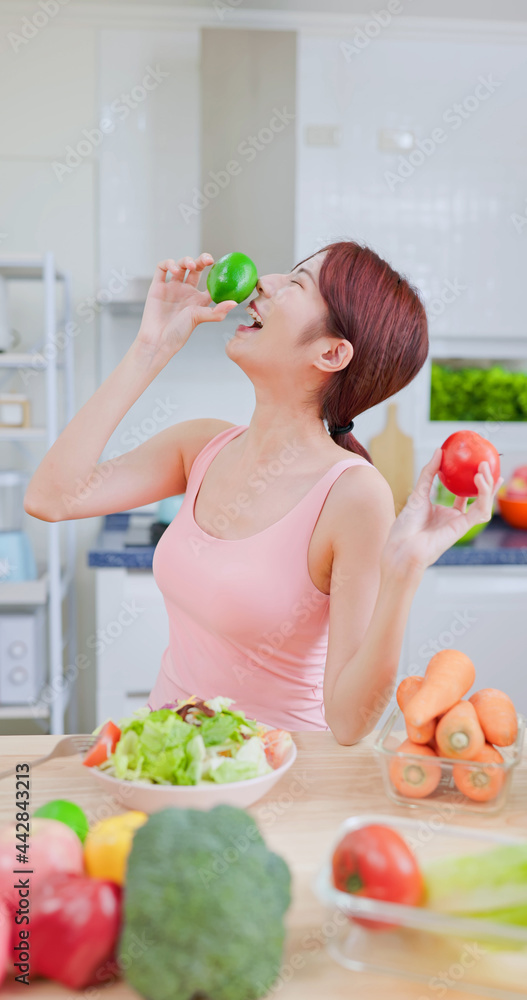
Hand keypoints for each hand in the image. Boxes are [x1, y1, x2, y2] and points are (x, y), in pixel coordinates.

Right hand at [136, 253, 236, 357]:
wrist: (157, 339)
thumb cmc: (178, 333)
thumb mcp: (200, 318)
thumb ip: (216, 311)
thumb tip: (234, 303)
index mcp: (198, 299)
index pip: (210, 281)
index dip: (216, 272)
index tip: (221, 266)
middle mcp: (186, 292)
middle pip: (196, 269)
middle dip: (202, 260)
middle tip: (208, 260)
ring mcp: (172, 288)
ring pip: (180, 266)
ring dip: (186, 260)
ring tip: (190, 266)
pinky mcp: (157, 286)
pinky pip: (162, 268)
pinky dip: (169, 263)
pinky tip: (174, 270)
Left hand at [382, 446, 503, 576]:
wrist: (402, 546)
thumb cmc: (406, 526)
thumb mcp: (418, 493)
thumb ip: (429, 473)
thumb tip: (439, 451)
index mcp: (444, 512)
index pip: (463, 495)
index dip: (472, 482)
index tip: (476, 466)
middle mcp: (454, 518)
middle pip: (477, 498)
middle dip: (485, 482)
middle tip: (486, 463)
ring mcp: (459, 523)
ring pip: (483, 503)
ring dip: (488, 486)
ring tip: (484, 468)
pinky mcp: (463, 527)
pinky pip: (480, 511)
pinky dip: (483, 495)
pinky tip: (479, 480)